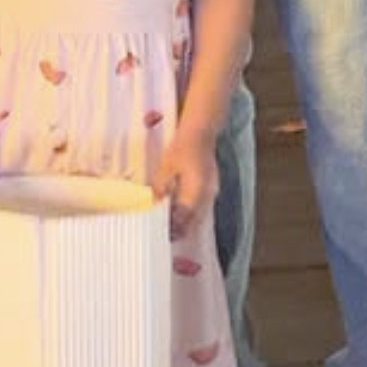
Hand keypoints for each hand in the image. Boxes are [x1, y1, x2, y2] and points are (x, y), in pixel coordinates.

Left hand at [152, 125, 218, 239]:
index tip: (164, 234)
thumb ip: (161, 187)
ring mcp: (212, 191)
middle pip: (195, 220)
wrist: (201, 132)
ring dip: (188, 222)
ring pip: (200, 215)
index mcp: (195, 191)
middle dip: (182, 229)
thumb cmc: (183, 147)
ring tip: (173, 225)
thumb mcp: (166, 167)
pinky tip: (182, 211)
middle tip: (168, 234)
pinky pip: (203, 207)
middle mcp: (207, 195)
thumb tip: (154, 203)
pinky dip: (193, 212)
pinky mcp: (212, 187)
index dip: (174, 228)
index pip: (184, 218)